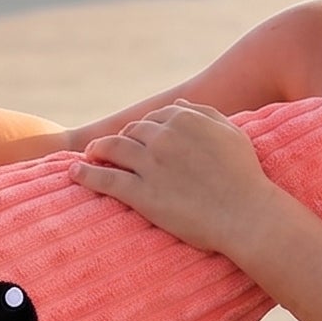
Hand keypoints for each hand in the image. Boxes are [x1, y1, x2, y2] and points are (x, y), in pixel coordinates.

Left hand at [71, 100, 284, 258]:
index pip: (154, 118)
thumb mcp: (231, 133)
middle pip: (131, 131)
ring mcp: (150, 165)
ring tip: (90, 155)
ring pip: (113, 149)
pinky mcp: (141, 194)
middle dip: (122, 138)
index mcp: (184, 119)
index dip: (143, 129)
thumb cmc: (244, 176)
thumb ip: (204, 113)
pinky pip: (105, 179)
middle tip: (112, 149)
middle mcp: (163, 137)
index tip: (138, 138)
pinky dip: (86, 174)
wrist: (246, 215)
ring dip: (97, 150)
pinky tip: (74, 173)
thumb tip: (178, 105)